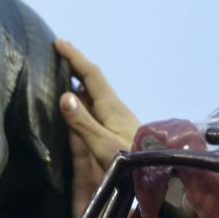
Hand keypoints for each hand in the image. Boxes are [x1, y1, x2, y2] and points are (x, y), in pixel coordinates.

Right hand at [54, 39, 140, 170]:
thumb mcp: (103, 145)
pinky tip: (79, 103)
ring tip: (64, 74)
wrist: (159, 174)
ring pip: (95, 92)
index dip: (74, 58)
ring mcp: (118, 117)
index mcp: (110, 107)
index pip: (91, 75)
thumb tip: (65, 95)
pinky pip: (97, 104)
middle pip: (94, 80)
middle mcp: (114, 107)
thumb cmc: (130, 162)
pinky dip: (84, 96)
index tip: (58, 42)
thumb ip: (83, 123)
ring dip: (80, 80)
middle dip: (77, 64)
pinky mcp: (118, 128)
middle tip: (59, 52)